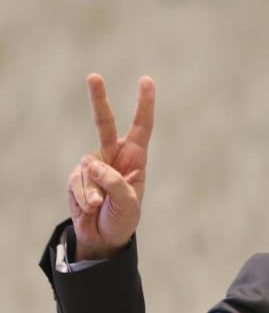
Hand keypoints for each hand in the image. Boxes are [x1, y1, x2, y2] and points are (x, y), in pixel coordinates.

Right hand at [66, 73, 154, 260]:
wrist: (104, 236)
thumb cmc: (124, 218)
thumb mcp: (129, 204)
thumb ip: (115, 183)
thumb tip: (91, 163)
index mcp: (135, 158)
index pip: (142, 127)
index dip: (144, 105)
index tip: (146, 80)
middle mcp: (113, 155)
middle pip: (104, 123)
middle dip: (98, 99)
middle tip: (94, 76)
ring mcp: (93, 165)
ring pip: (90, 169)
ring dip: (96, 192)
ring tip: (102, 206)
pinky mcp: (77, 176)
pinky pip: (79, 183)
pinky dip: (84, 198)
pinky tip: (91, 208)